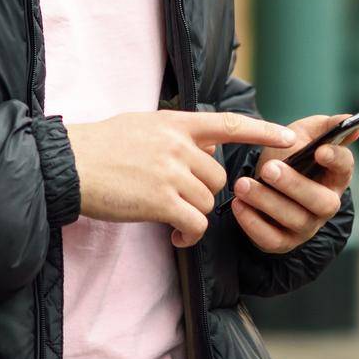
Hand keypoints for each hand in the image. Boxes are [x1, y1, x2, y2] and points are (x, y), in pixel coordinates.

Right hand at [65, 110, 296, 248]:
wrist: (69, 165)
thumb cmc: (100, 146)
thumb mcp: (141, 125)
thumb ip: (176, 134)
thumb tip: (205, 146)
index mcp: (175, 123)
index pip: (229, 124)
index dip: (263, 131)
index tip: (290, 137)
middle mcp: (177, 145)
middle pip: (217, 176)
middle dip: (204, 193)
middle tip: (179, 200)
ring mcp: (170, 172)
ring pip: (207, 201)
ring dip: (194, 214)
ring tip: (171, 219)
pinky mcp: (160, 200)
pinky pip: (194, 222)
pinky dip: (189, 234)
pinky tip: (175, 234)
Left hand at [228, 113, 357, 254]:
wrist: (262, 178)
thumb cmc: (288, 154)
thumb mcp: (303, 134)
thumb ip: (324, 125)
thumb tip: (348, 119)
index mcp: (334, 175)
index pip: (345, 168)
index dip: (335, 159)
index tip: (319, 150)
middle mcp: (325, 205)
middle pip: (321, 202)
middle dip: (294, 185)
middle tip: (269, 168)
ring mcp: (306, 226)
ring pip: (294, 220)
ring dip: (267, 201)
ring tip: (243, 184)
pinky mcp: (283, 242)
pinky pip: (272, 239)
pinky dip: (253, 223)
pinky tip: (239, 204)